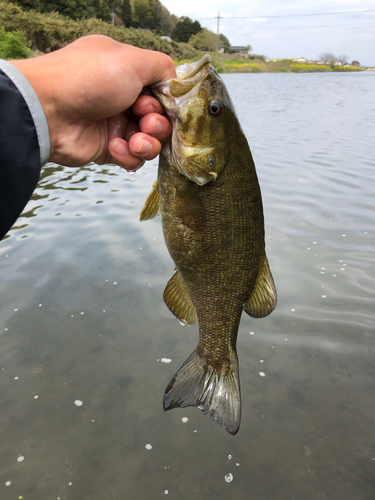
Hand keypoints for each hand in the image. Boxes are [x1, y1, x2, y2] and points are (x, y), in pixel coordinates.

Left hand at [10, 35, 175, 170]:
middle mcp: (122, 98)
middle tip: (145, 120)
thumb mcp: (132, 60)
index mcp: (127, 73)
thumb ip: (163, 68)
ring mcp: (115, 124)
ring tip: (134, 140)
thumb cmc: (89, 79)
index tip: (159, 103)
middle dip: (158, 124)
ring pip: (150, 142)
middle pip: (160, 119)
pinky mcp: (108, 149)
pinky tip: (114, 147)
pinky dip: (128, 155)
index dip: (166, 102)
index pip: (161, 92)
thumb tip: (174, 85)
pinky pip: (133, 159)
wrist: (48, 111)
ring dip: (148, 143)